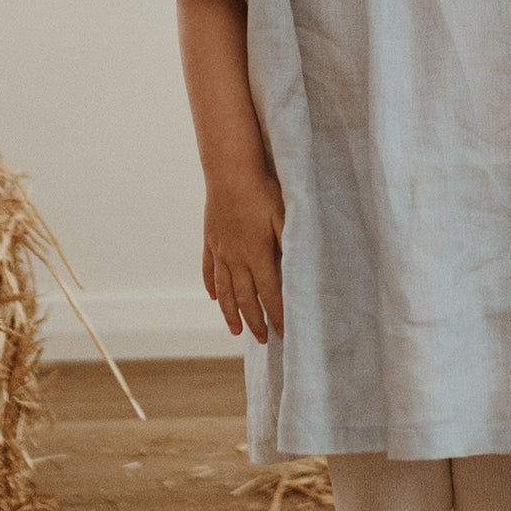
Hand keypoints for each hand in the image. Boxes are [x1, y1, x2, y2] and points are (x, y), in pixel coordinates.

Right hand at [202, 169, 285, 342]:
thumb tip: (301, 269)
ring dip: (230, 312)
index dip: (277, 315)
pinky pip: (208, 269)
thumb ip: (291, 243)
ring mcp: (220, 250)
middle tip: (263, 340)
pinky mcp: (210, 240)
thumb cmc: (263, 190)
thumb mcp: (286, 216)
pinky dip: (211, 286)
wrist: (230, 171)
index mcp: (257, 255)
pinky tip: (214, 297)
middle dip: (255, 321)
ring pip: (224, 290)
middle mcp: (235, 258)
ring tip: (235, 330)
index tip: (283, 333)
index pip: (269, 294)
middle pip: (245, 298)